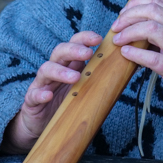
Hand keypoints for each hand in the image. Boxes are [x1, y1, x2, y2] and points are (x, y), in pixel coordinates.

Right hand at [1, 30, 102, 153]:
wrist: (44, 124)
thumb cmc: (69, 102)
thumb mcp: (87, 88)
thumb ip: (103, 76)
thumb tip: (131, 66)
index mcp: (70, 64)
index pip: (75, 44)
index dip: (85, 38)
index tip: (99, 38)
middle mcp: (55, 70)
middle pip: (60, 52)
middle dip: (74, 50)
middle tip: (88, 53)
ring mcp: (42, 84)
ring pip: (46, 70)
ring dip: (60, 71)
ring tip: (75, 77)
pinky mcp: (31, 100)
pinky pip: (33, 95)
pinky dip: (40, 94)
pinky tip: (47, 95)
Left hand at [110, 0, 162, 111]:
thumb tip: (143, 25)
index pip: (158, 3)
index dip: (136, 5)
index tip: (124, 12)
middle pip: (152, 12)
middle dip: (129, 16)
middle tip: (116, 26)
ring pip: (150, 30)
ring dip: (129, 32)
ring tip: (118, 39)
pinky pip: (151, 58)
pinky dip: (135, 53)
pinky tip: (125, 52)